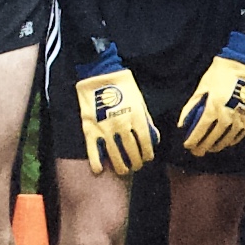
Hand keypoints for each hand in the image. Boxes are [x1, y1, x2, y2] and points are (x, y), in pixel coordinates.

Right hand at [76, 44, 156, 175]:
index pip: (145, 143)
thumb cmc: (123, 87)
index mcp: (136, 117)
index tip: (147, 158)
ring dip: (121, 166)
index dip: (147, 154)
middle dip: (136, 162)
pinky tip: (100, 170)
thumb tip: (154, 139)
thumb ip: (147, 121)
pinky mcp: (90, 128)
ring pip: (115, 155)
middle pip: (132, 152)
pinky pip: (93, 150)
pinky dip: (96, 162)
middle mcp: (122, 125)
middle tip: (136, 166)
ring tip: (124, 170)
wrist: (99, 74)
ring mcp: (105, 128)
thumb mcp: (140, 102)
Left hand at [175, 28, 244, 155]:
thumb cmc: (219, 74)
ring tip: (211, 149)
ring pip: (228, 138)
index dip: (193, 139)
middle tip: (197, 152)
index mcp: (213, 107)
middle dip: (204, 146)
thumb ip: (191, 107)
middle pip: (214, 137)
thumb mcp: (202, 88)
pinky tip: (227, 142)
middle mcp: (227, 115)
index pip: (201, 130)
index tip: (187, 145)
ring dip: (218, 145)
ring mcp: (241, 117)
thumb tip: (182, 123)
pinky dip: (233, 140)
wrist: (244, 65)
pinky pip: (241, 133)